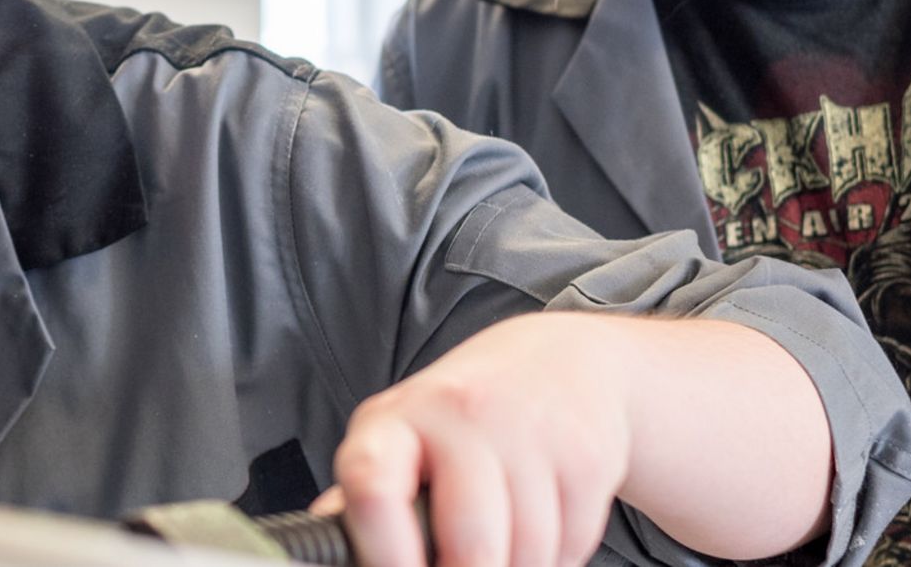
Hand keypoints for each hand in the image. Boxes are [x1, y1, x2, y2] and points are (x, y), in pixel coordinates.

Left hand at [313, 312, 632, 566]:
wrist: (559, 363)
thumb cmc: (462, 416)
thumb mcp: (398, 441)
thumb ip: (365, 499)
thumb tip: (325, 545)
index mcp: (393, 423)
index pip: (371, 486)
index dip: (385, 553)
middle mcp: (460, 416)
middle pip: (471, 543)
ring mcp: (528, 432)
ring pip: (529, 554)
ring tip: (503, 548)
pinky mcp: (585, 453)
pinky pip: (572, 544)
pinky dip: (558, 557)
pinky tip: (542, 526)